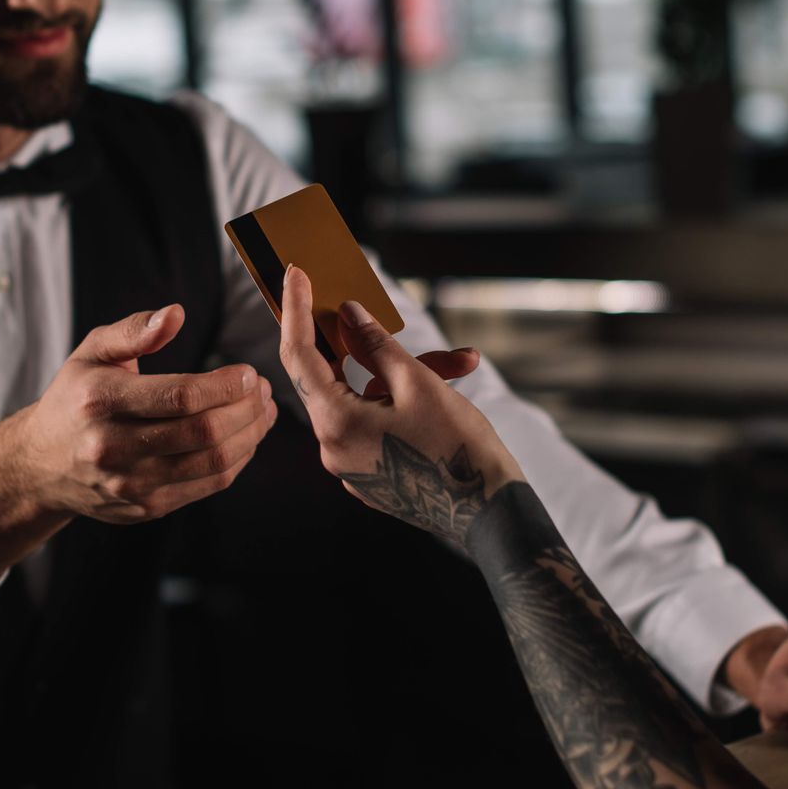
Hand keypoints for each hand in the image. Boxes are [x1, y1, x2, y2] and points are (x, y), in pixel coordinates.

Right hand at [16, 303, 278, 522]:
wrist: (41, 464)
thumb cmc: (76, 397)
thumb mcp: (92, 351)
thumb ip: (135, 330)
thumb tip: (176, 314)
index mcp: (101, 401)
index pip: (180, 396)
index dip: (225, 386)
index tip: (249, 372)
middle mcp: (113, 447)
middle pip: (203, 432)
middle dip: (246, 409)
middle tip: (263, 389)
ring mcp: (131, 484)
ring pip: (212, 463)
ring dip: (250, 435)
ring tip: (264, 411)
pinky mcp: (146, 507)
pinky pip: (208, 485)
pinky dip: (237, 460)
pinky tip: (246, 438)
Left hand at [278, 265, 520, 548]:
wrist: (491, 514)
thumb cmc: (457, 449)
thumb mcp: (418, 384)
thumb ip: (377, 345)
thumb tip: (350, 315)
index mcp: (335, 423)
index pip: (299, 355)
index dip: (296, 310)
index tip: (296, 274)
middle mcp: (332, 448)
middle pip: (334, 377)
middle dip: (367, 343)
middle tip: (374, 309)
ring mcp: (350, 465)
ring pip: (362, 400)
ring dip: (400, 376)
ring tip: (457, 363)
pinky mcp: (369, 474)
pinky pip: (373, 424)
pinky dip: (399, 403)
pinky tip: (445, 390)